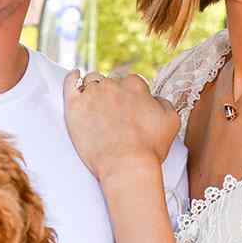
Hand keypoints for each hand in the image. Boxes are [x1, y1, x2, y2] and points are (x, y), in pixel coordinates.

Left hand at [63, 69, 178, 181]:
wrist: (126, 165)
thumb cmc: (149, 147)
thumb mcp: (171, 121)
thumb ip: (163, 102)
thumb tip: (153, 98)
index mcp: (135, 85)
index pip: (131, 83)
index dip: (130, 97)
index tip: (129, 110)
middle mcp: (113, 84)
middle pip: (111, 82)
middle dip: (113, 95)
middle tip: (114, 115)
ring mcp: (92, 94)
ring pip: (91, 82)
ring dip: (94, 90)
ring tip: (96, 107)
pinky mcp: (74, 105)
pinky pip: (70, 83)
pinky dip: (72, 78)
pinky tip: (75, 76)